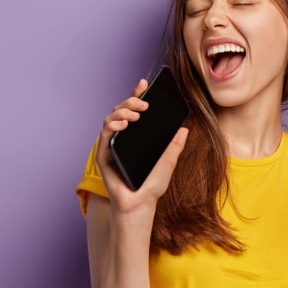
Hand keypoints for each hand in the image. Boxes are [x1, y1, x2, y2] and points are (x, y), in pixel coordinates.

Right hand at [95, 78, 187, 212]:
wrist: (141, 204)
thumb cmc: (152, 185)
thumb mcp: (169, 161)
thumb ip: (174, 145)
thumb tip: (184, 129)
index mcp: (137, 135)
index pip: (136, 110)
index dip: (137, 95)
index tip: (144, 83)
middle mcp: (123, 137)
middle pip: (122, 111)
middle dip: (131, 101)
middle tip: (145, 102)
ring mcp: (112, 144)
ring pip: (111, 119)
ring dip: (122, 111)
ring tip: (136, 113)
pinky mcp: (103, 155)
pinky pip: (104, 135)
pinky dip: (113, 126)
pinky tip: (123, 124)